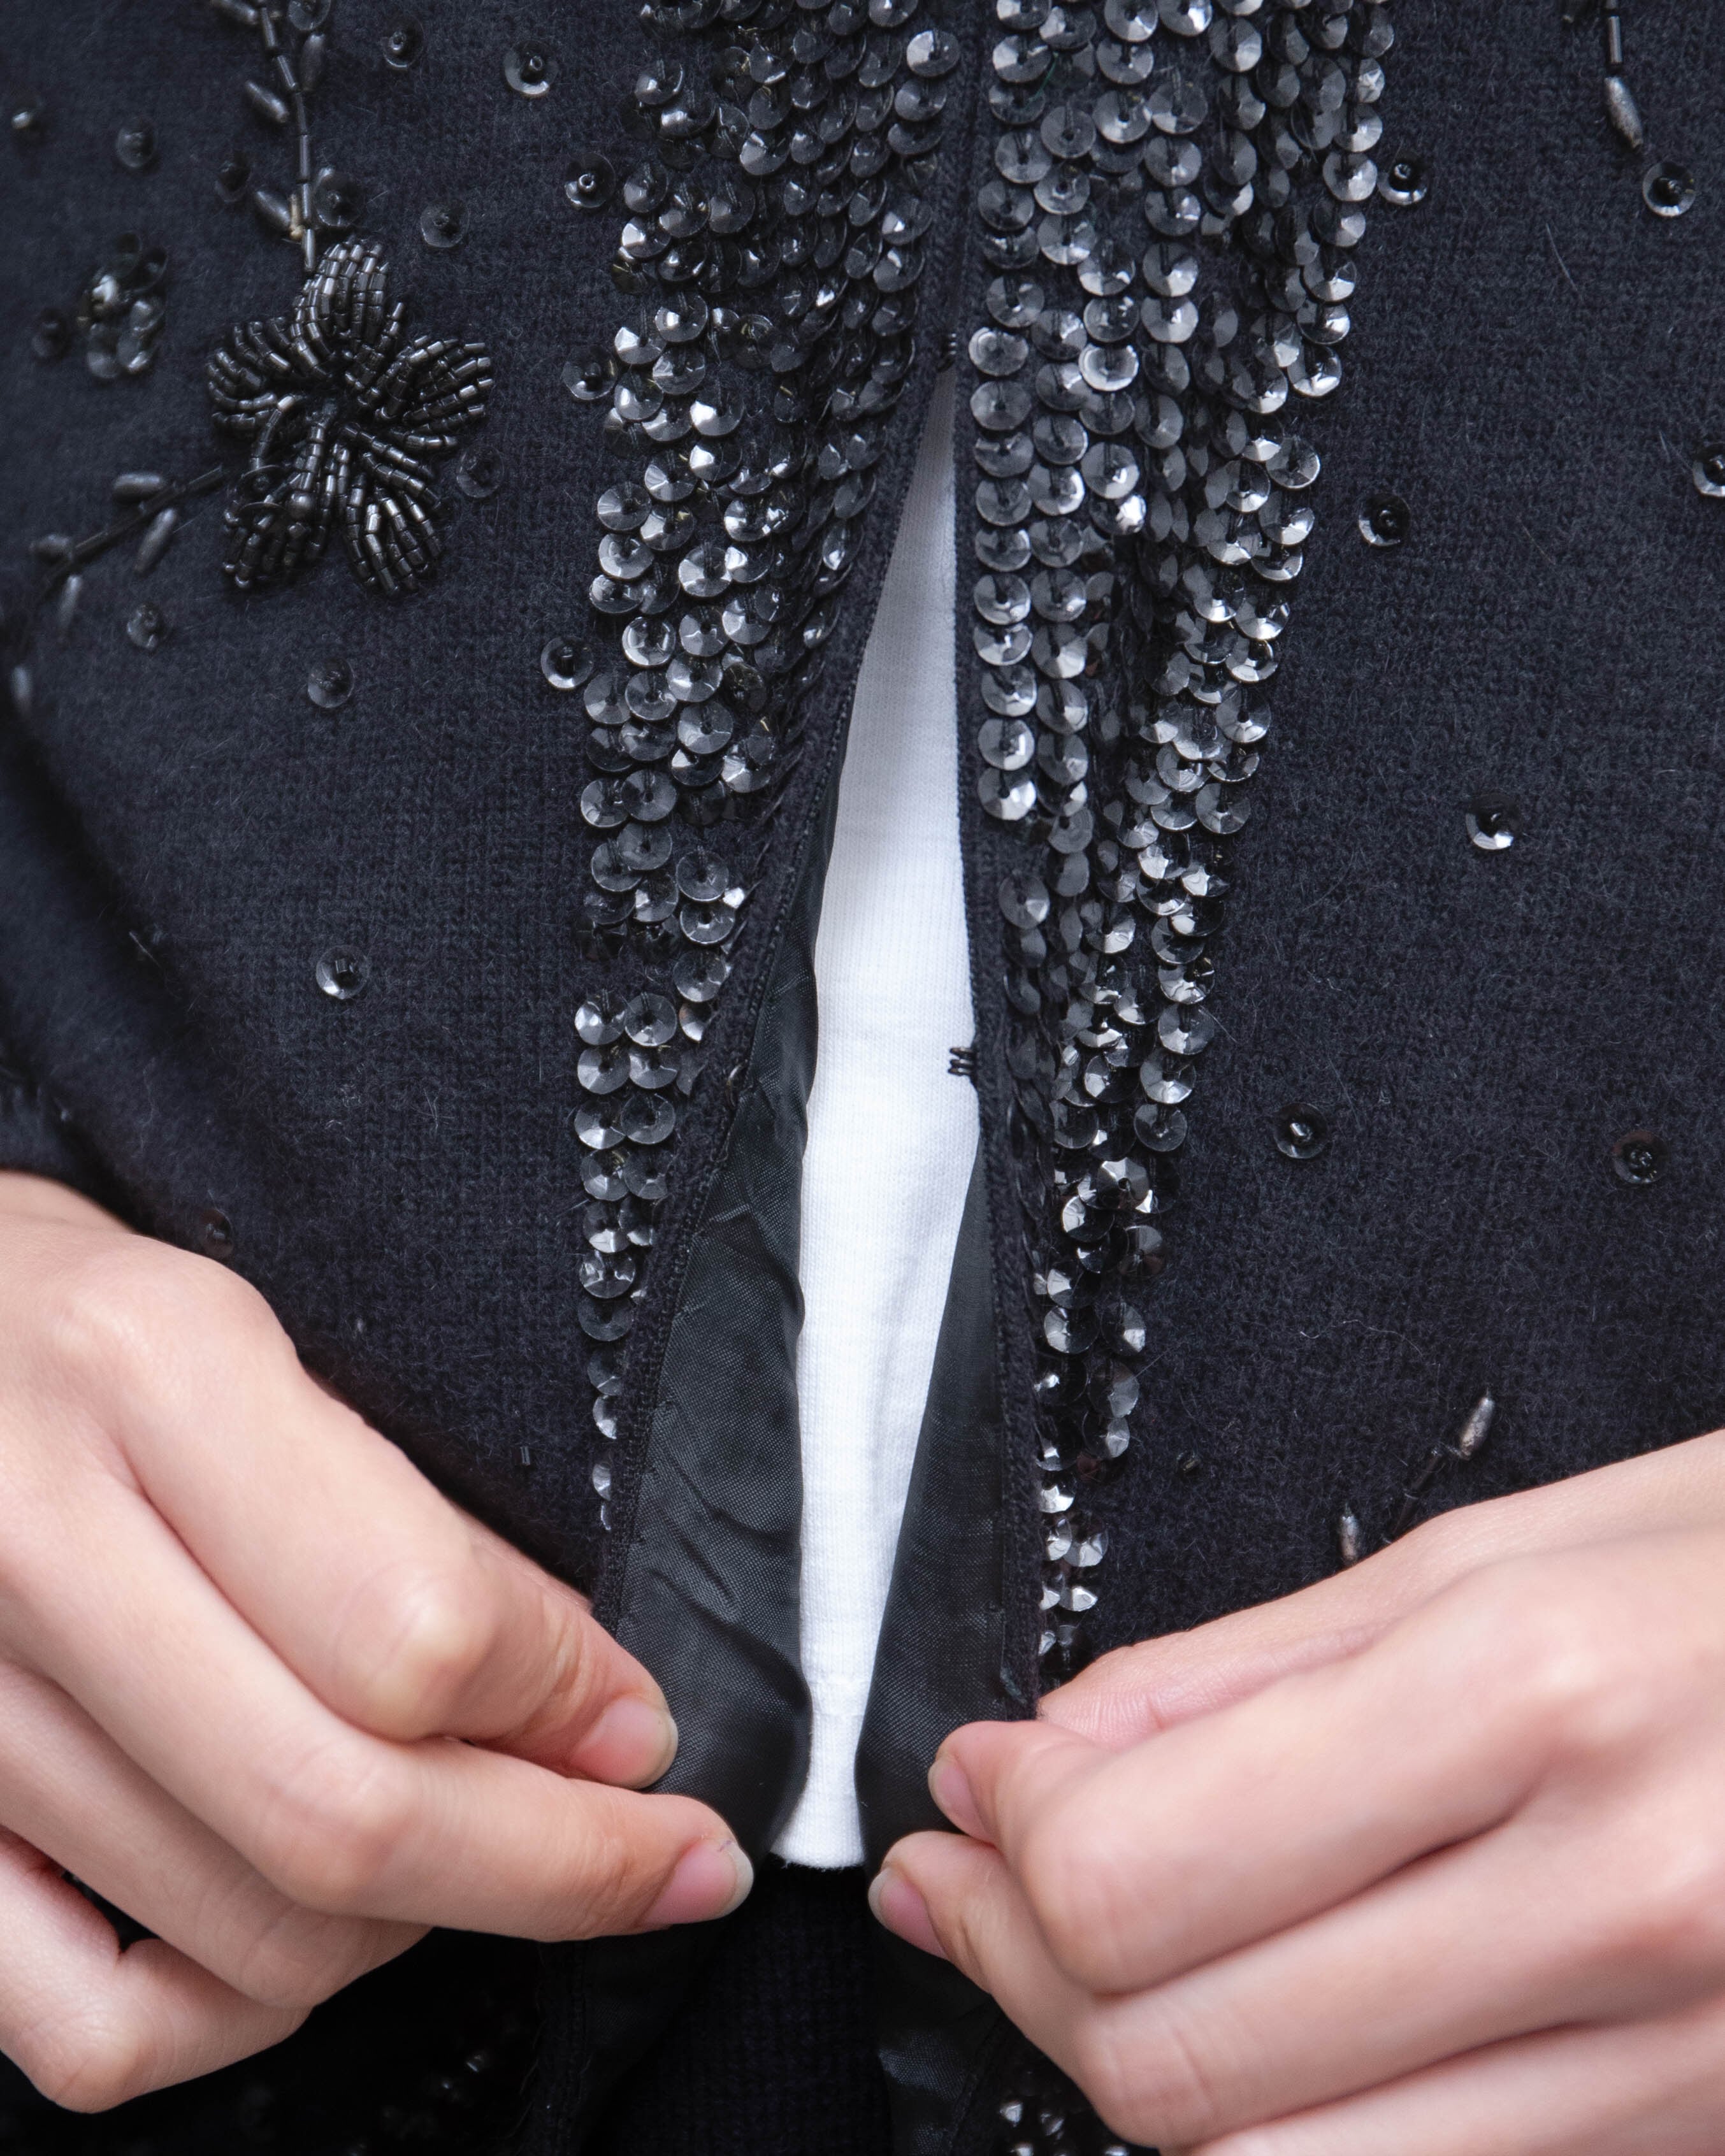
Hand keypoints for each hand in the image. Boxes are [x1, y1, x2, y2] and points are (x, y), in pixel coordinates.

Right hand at [0, 1173, 747, 2111]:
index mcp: (150, 1372)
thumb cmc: (86, 1325)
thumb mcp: (260, 1329)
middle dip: (563, 1866)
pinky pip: (90, 2034)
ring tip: (485, 1853)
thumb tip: (591, 1706)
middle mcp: (32, 1543)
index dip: (569, 1702)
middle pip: (343, 1815)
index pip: (416, 1627)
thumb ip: (410, 1510)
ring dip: (421, 1926)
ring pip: (243, 1937)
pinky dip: (233, 2019)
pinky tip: (306, 1936)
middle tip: (668, 1857)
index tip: (639, 1719)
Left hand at [874, 1431, 1724, 2154]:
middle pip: (1182, 2052)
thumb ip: (1247, 1667)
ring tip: (1067, 1954)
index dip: (1007, 1842)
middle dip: (1023, 1965)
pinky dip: (1278, 2114)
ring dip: (1122, 2057)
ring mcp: (1672, 2056)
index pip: (1143, 1869)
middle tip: (970, 1882)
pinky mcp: (1692, 2134)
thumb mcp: (1504, 1547)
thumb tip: (1043, 1750)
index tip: (973, 1787)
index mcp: (1536, 1697)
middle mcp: (1612, 1902)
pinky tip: (1231, 2014)